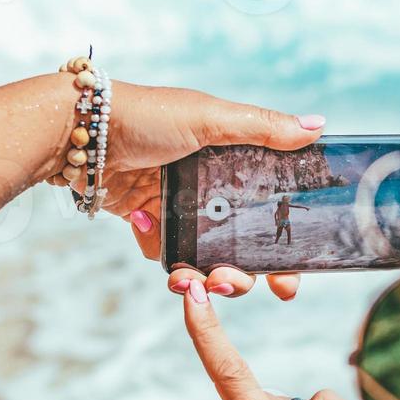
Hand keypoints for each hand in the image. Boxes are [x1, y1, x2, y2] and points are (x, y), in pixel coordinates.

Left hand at [103, 82, 325, 300]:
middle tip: (231, 284)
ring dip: (201, 275)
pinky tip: (146, 227)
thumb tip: (318, 127)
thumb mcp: (210, 118)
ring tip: (189, 280)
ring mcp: (180, 205)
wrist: (80, 131)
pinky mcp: (149, 219)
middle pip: (241, 246)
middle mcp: (212, 186)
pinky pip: (165, 252)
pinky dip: (161, 254)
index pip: (273, 211)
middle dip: (241, 275)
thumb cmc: (147, 115)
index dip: (285, 248)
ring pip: (204, 257)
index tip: (289, 281)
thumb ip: (263, 129)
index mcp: (234, 160)